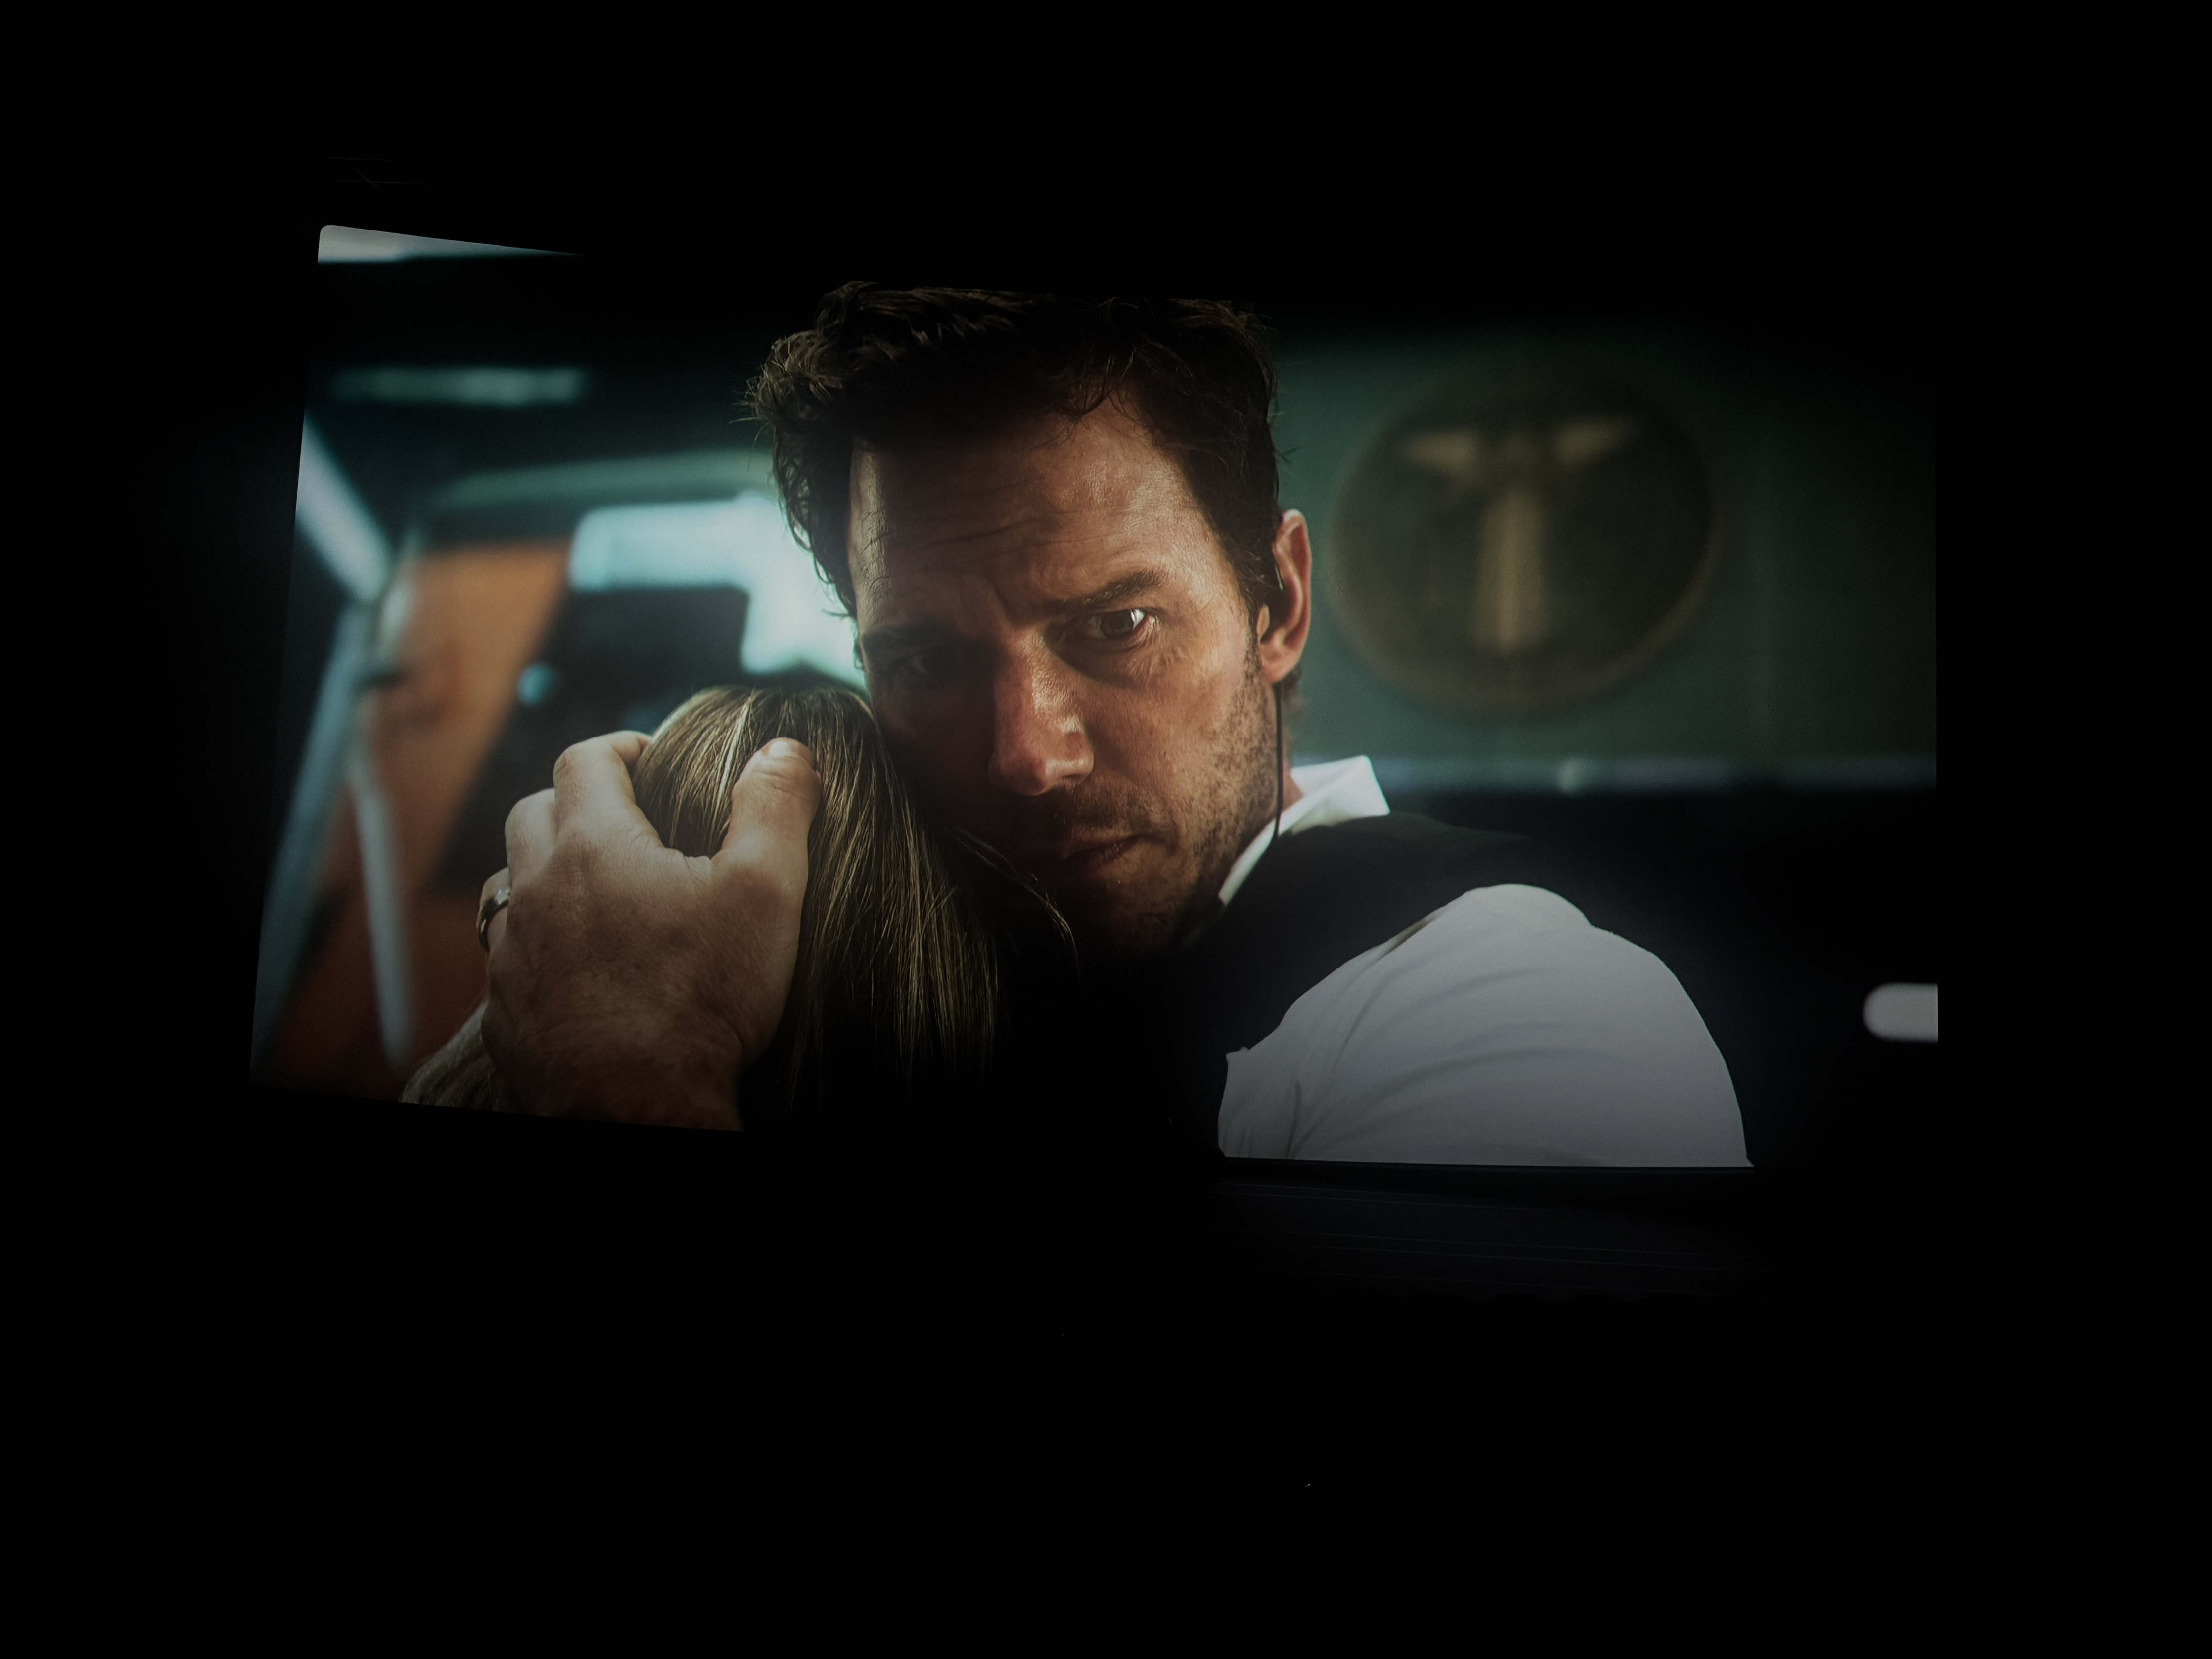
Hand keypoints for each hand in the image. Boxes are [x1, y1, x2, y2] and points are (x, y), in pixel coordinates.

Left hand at [479, 731, 821, 1129]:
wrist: (643, 1112)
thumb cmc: (704, 1003)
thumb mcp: (765, 894)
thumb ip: (774, 808)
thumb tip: (785, 749)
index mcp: (593, 847)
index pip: (584, 760)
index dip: (620, 747)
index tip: (651, 759)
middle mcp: (537, 892)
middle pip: (533, 811)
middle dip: (576, 801)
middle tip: (626, 819)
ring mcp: (513, 956)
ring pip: (510, 883)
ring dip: (543, 870)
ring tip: (594, 887)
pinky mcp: (506, 1012)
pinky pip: (507, 956)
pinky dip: (537, 942)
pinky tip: (576, 963)